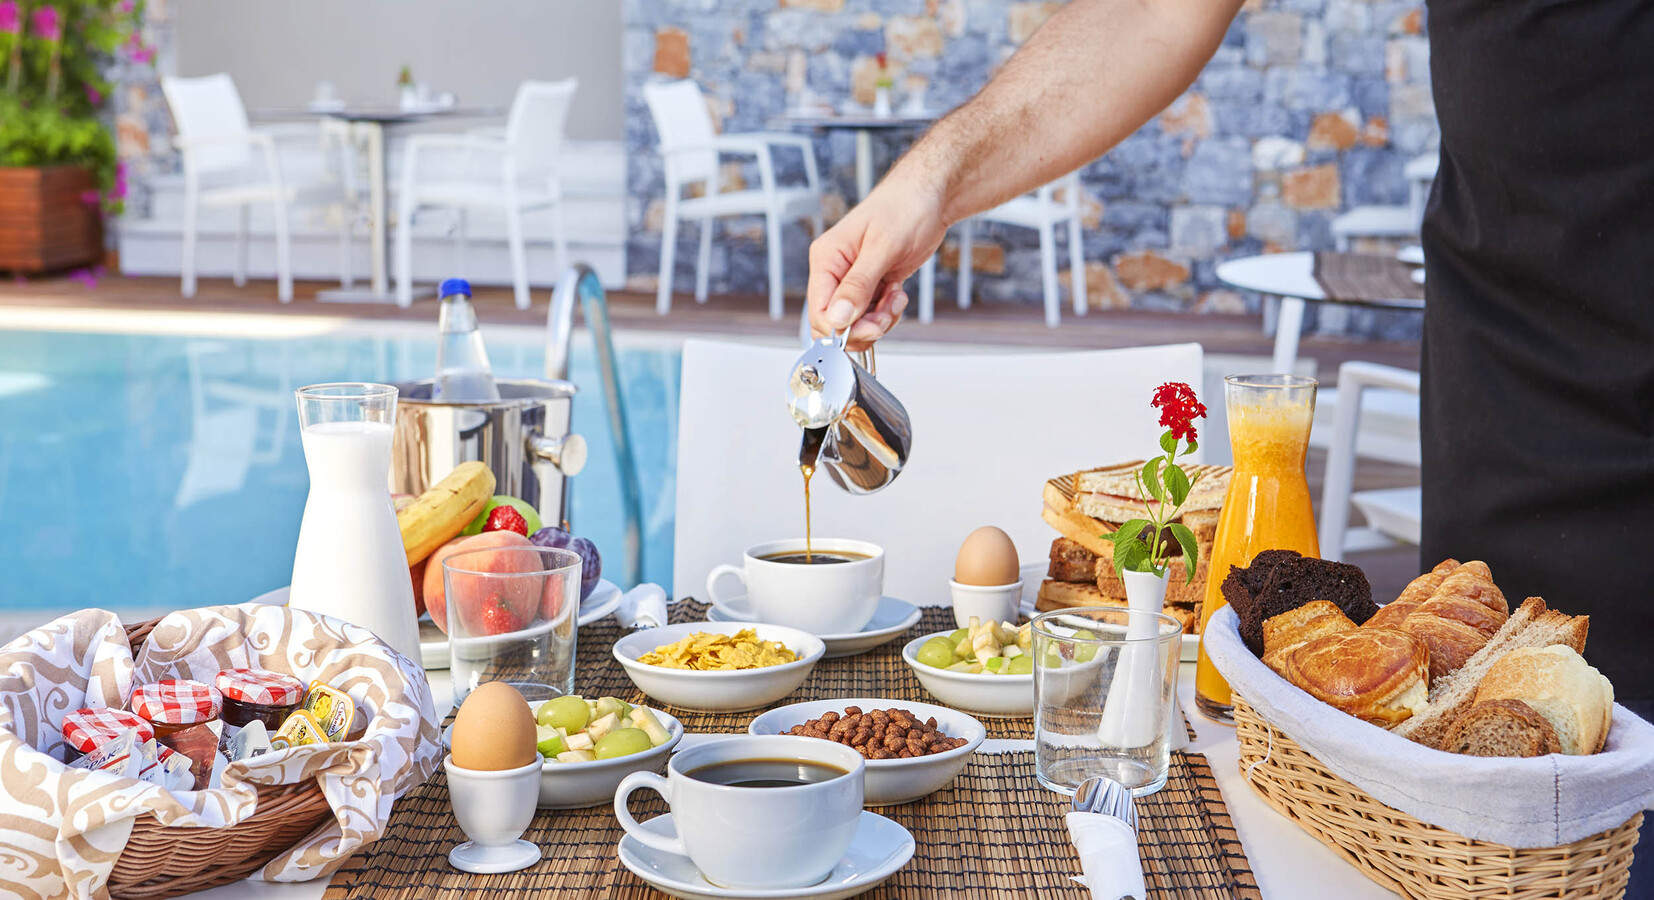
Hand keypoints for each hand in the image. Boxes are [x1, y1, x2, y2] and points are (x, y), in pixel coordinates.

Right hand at [807, 175, 947, 350]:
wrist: (930, 196)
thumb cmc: (906, 206)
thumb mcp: (883, 246)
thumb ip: (858, 284)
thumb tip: (838, 318)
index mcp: (827, 259)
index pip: (819, 311)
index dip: (842, 328)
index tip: (870, 326)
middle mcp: (835, 272)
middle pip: (834, 323)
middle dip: (862, 328)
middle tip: (884, 318)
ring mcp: (853, 281)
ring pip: (855, 323)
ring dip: (878, 321)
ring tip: (895, 297)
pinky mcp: (872, 286)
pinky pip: (871, 315)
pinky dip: (887, 313)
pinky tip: (897, 293)